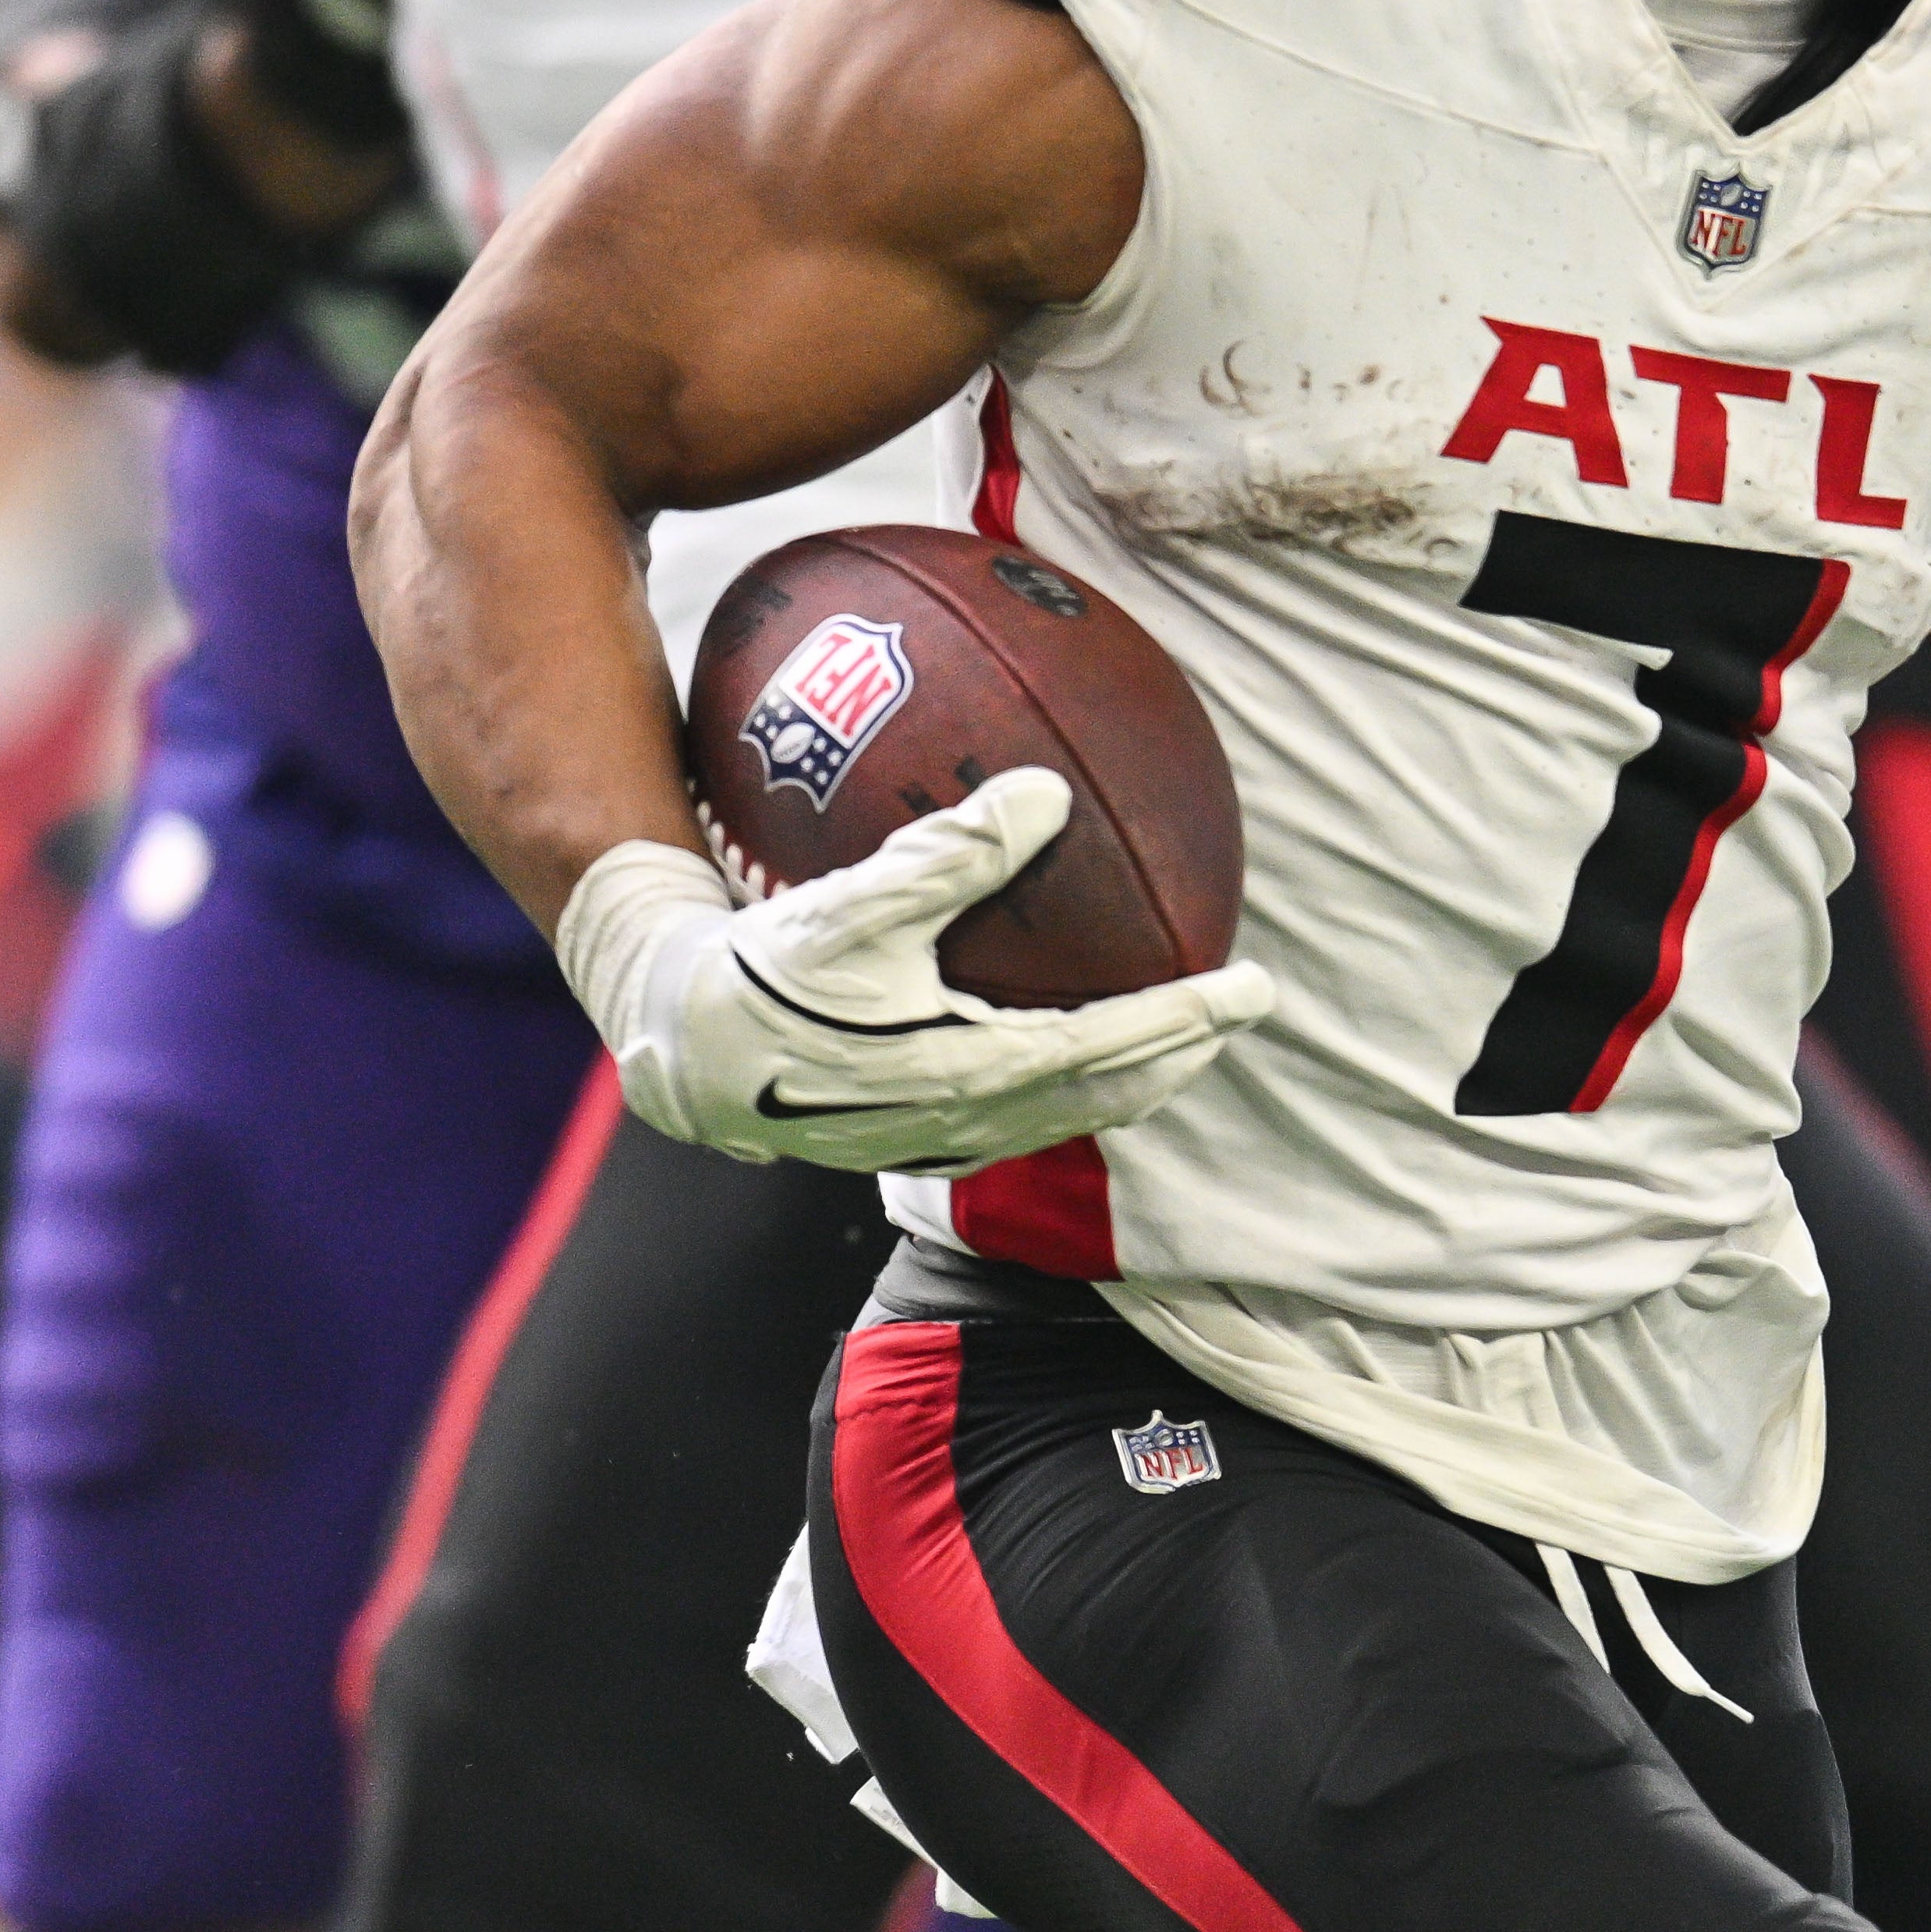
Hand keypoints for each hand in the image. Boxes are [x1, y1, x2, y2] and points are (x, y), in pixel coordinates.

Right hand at [551, 769, 1275, 1171]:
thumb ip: (948, 852)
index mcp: (963, 1071)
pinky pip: (1014, 1115)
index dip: (1187, 1021)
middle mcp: (960, 1121)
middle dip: (1179, 1055)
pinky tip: (1068, 1045)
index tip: (1253, 987)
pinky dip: (1066, 1083)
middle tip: (1241, 1011)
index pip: (1109, 1048)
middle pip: (1103, 1096)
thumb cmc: (758, 970)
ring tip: (1178, 1035)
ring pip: (1061, 1115)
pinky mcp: (902, 1139)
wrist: (677, 1049)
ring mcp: (933, 1139)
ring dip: (1129, 1077)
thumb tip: (1048, 792)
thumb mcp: (850, 903)